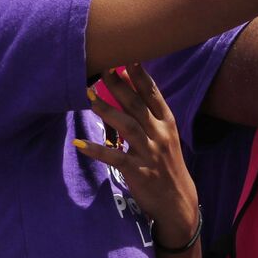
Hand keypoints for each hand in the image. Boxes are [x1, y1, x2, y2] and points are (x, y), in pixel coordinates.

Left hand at [76, 64, 199, 250]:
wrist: (178, 201)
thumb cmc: (167, 165)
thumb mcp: (165, 137)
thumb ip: (149, 115)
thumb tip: (130, 88)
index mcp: (167, 123)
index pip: (153, 94)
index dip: (140, 76)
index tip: (128, 57)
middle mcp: (160, 134)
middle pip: (137, 105)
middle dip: (119, 86)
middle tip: (102, 68)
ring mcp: (150, 153)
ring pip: (127, 126)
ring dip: (108, 110)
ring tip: (89, 96)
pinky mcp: (138, 171)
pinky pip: (115, 158)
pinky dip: (97, 150)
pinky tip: (80, 143)